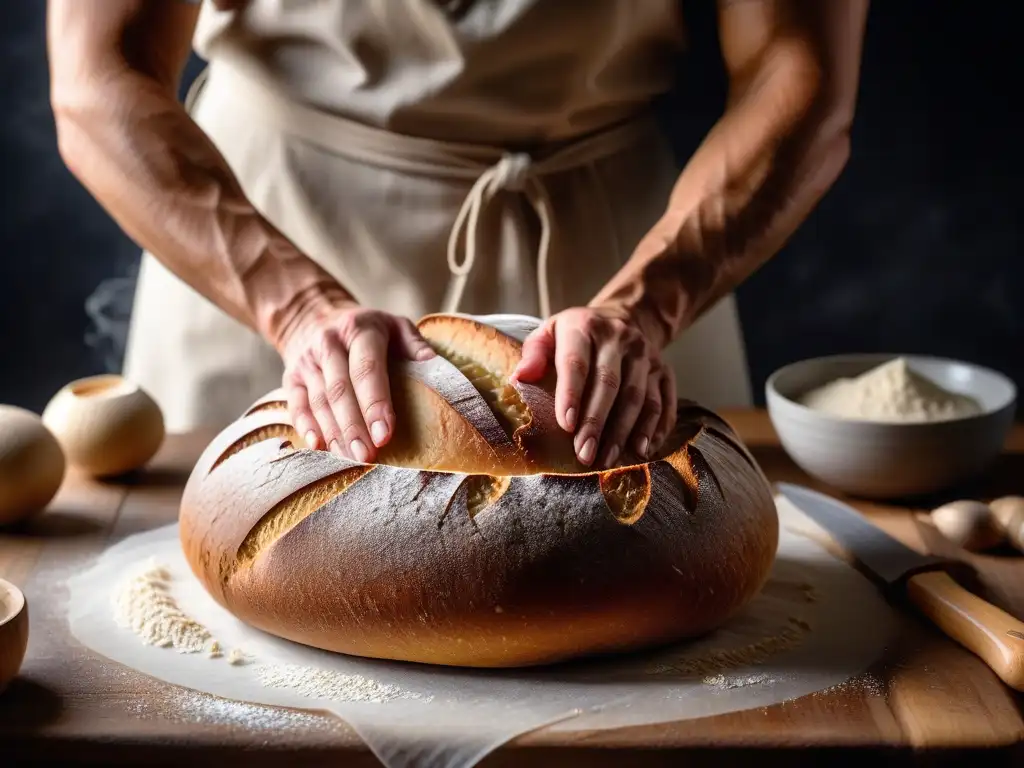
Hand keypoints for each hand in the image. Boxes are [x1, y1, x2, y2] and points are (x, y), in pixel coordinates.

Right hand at [279, 302, 434, 462]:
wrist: (313, 316)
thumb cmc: (366, 330)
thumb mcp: (394, 325)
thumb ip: (415, 344)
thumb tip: (433, 365)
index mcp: (359, 330)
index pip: (366, 368)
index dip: (375, 402)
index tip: (385, 433)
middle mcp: (329, 344)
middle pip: (339, 389)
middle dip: (353, 426)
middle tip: (368, 455)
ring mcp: (306, 361)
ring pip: (319, 401)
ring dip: (334, 433)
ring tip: (351, 458)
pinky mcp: (290, 377)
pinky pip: (296, 405)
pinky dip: (305, 427)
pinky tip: (319, 447)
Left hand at [511, 308, 676, 467]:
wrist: (623, 319)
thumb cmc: (577, 336)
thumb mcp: (550, 332)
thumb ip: (534, 353)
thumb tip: (520, 378)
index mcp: (586, 327)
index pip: (578, 363)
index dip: (571, 394)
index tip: (566, 425)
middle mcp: (620, 339)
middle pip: (610, 384)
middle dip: (596, 423)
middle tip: (584, 453)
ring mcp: (647, 355)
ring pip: (639, 397)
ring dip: (624, 432)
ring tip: (608, 459)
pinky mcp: (665, 371)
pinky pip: (664, 403)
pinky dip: (655, 429)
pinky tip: (642, 451)